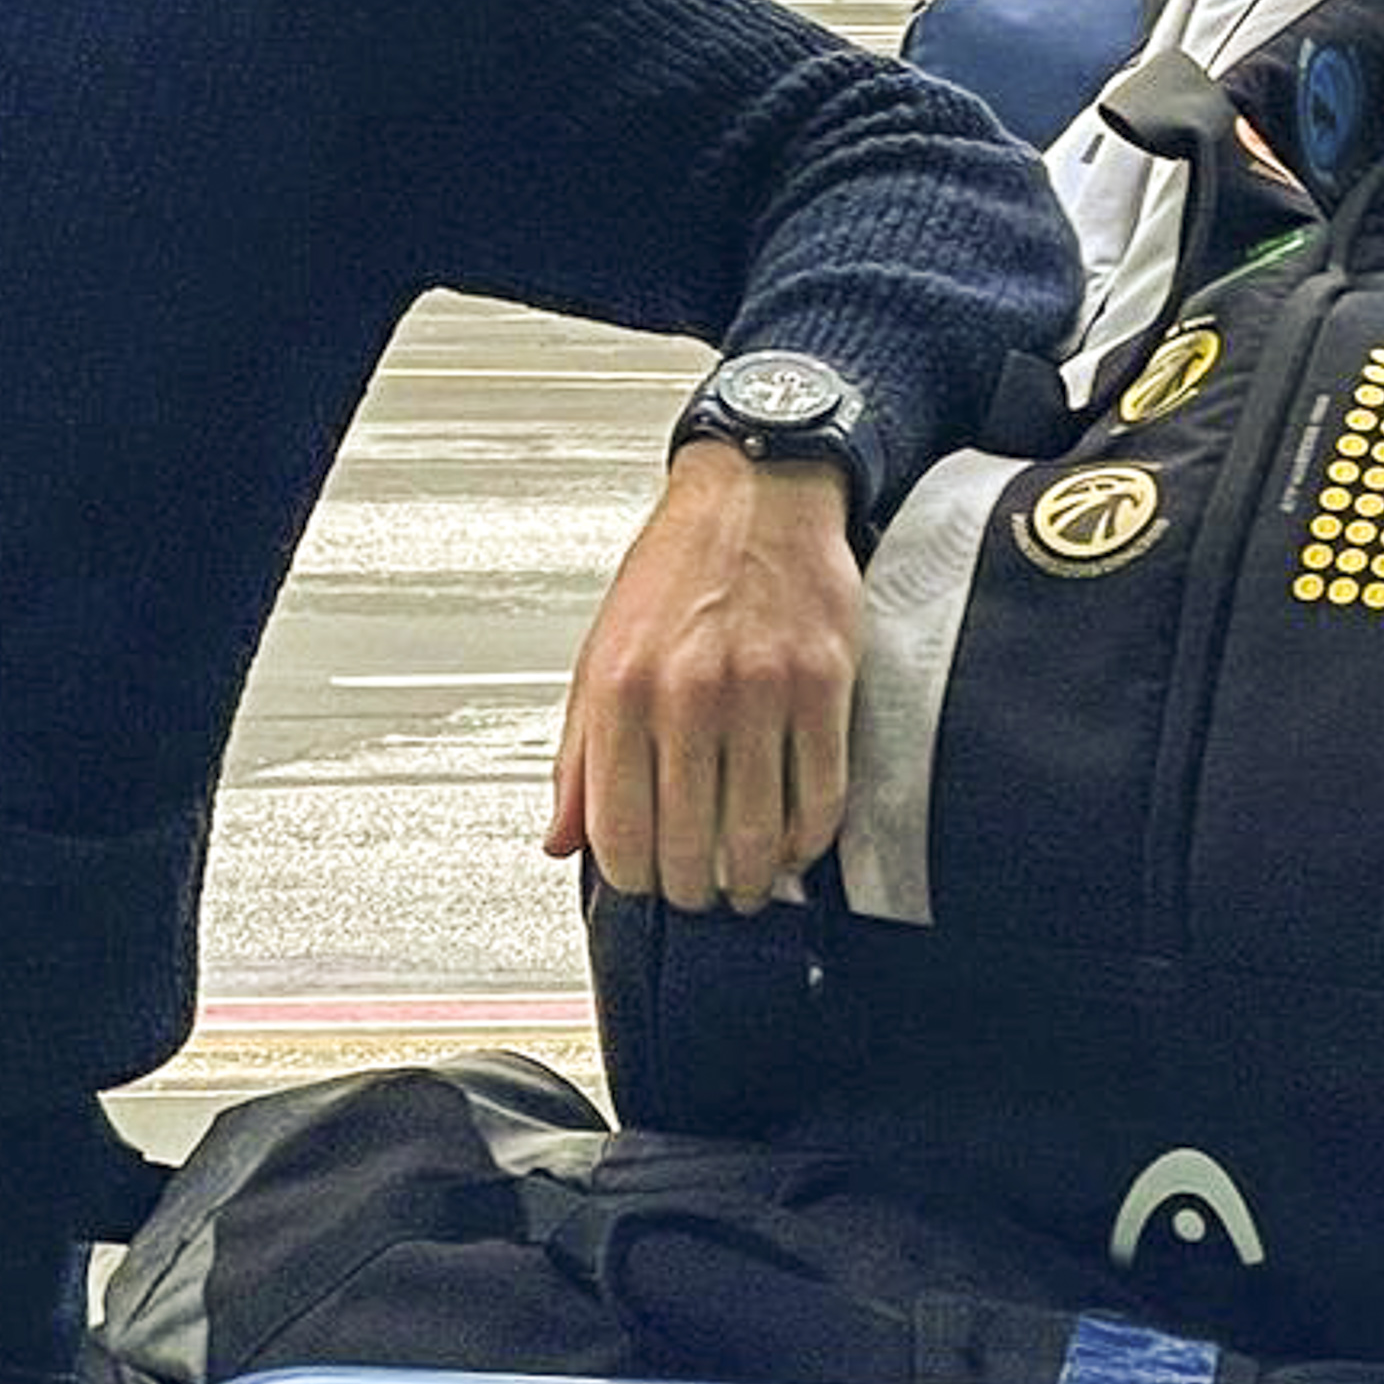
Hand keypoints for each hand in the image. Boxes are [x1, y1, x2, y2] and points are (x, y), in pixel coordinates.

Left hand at [546, 446, 858, 911]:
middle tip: (699, 893)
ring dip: (751, 879)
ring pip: (756, 834)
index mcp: (620, 687)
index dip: (632, 879)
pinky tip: (792, 844)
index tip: (644, 886)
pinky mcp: (823, 684)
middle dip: (692, 889)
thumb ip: (578, 754)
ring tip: (746, 883)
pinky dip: (806, 840)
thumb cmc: (677, 569)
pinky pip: (820, 796)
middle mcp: (686, 691)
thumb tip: (560, 839)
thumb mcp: (600, 652)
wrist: (755, 491)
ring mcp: (759, 690)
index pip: (617, 830)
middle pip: (687, 845)